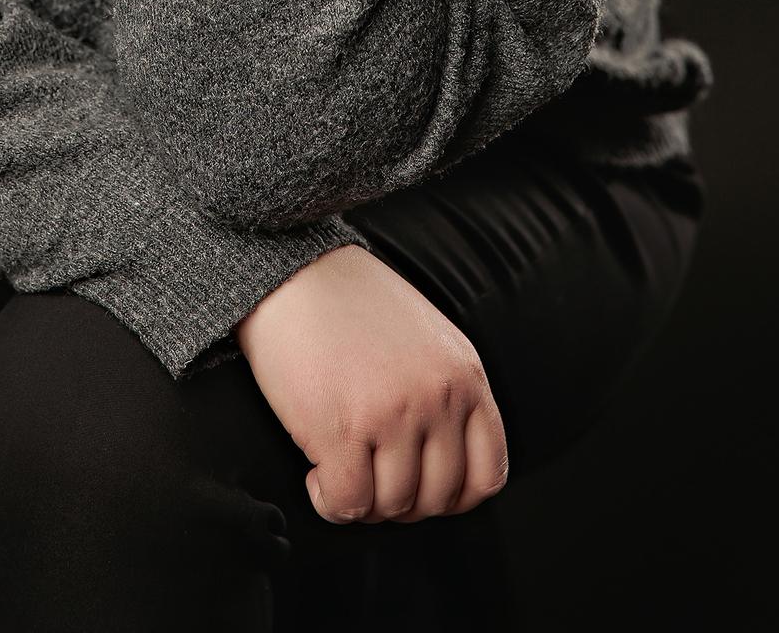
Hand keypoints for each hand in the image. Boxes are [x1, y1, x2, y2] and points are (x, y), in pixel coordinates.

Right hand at [234, 243, 508, 525]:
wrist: (292, 273)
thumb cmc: (351, 304)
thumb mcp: (427, 339)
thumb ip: (445, 393)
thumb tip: (439, 463)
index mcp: (465, 375)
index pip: (487, 474)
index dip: (453, 497)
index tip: (422, 488)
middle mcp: (437, 398)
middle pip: (437, 498)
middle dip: (401, 501)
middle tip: (370, 477)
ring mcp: (392, 416)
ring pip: (392, 506)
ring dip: (363, 500)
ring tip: (341, 469)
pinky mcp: (342, 430)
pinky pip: (348, 502)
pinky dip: (330, 501)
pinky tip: (317, 473)